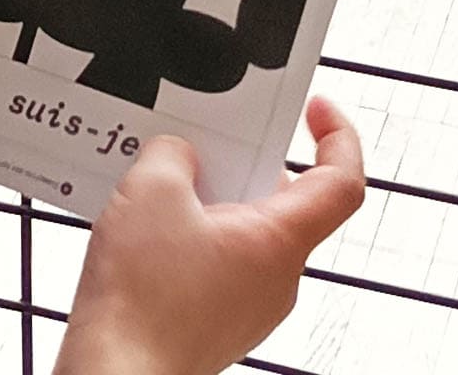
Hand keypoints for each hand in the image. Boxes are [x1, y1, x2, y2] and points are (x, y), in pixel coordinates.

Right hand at [53, 99, 363, 374]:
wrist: (117, 373)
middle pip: (283, 201)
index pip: (340, 185)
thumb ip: (174, 154)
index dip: (336, 137)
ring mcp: (247, 305)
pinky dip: (194, 230)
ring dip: (212, 195)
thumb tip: (180, 158)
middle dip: (245, 160)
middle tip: (208, 131)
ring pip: (245, 231)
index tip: (313, 108)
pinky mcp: (216, 320)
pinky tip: (148, 221)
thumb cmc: (142, 298)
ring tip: (163, 174)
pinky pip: (219, 258)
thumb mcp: (151, 189)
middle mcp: (276, 279)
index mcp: (279, 243)